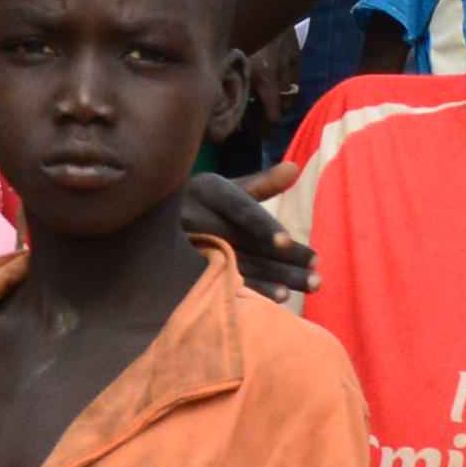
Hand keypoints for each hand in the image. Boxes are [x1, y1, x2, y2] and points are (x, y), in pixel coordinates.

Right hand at [175, 168, 313, 303]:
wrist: (147, 220)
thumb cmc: (200, 202)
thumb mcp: (225, 189)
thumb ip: (262, 184)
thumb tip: (295, 168)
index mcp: (208, 190)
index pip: (240, 209)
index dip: (263, 226)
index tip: (288, 242)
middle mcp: (194, 216)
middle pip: (245, 242)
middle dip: (284, 260)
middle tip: (318, 274)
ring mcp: (186, 245)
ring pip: (238, 265)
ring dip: (276, 279)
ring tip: (310, 286)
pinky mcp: (184, 269)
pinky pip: (222, 283)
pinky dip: (252, 291)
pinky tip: (278, 299)